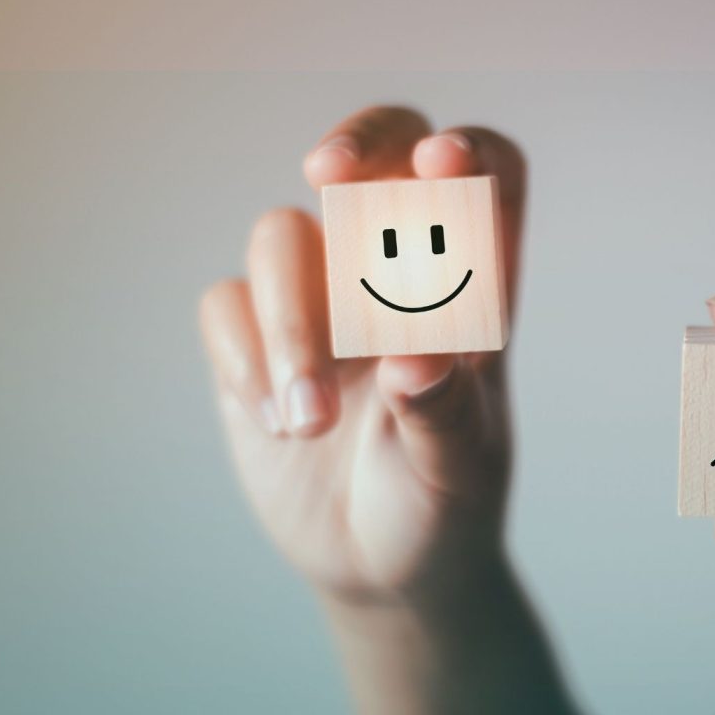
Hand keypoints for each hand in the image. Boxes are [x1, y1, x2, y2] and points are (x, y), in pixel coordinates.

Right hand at [199, 106, 524, 598]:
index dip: (468, 154)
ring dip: (290, 321)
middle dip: (356, 144)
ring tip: (308, 421)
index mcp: (472, 292)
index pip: (488, 182)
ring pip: (283, 237)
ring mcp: (318, 301)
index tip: (438, 165)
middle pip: (377, 158)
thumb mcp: (457, 468)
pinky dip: (243, 353)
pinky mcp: (254, 342)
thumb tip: (413, 357)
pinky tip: (277, 421)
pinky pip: (225, 302)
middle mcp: (392, 277)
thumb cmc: (443, 505)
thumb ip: (443, 410)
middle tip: (329, 171)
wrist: (385, 570)